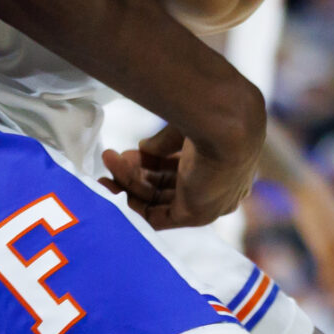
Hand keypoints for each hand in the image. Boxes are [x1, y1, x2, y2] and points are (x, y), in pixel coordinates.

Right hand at [103, 117, 259, 229]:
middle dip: (135, 172)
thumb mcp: (184, 129)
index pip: (182, 168)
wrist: (226, 122)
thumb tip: (144, 148)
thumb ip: (164, 142)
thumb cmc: (213, 116)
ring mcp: (208, 203)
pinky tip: (111, 185)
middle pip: (167, 185)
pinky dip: (131, 204)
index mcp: (223, 163)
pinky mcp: (195, 215)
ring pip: (157, 197)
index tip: (131, 151)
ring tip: (107, 160)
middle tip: (110, 158)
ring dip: (128, 181)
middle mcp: (218, 186)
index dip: (153, 161)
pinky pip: (156, 217)